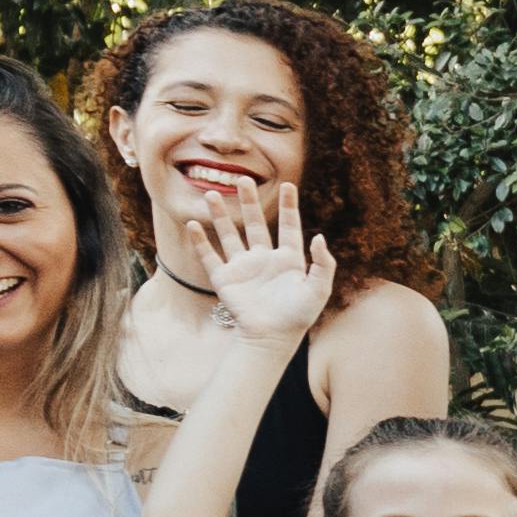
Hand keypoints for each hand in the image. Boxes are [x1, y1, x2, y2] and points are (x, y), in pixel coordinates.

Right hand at [205, 187, 336, 353]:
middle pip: (255, 223)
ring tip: (212, 194)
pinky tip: (193, 224)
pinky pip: (209, 256)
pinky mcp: (225, 279)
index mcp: (288, 259)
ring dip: (221, 215)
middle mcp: (263, 259)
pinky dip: (200, 241)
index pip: (288, 226)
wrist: (271, 338)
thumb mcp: (318, 289)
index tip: (289, 185)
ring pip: (229, 234)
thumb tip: (319, 236)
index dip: (288, 206)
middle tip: (242, 178)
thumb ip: (323, 263)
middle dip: (249, 201)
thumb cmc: (297, 316)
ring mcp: (242, 267)